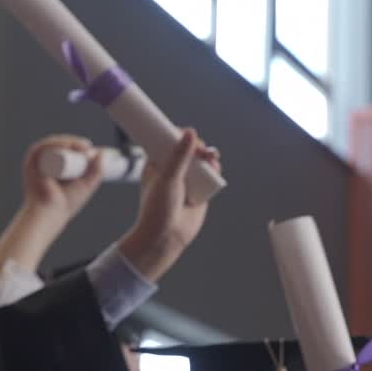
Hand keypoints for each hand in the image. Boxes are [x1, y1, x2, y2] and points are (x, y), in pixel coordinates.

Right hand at [20, 134, 103, 232]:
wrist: (50, 214)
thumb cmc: (66, 204)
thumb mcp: (86, 185)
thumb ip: (96, 172)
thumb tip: (101, 154)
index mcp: (55, 166)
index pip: (67, 150)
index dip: (78, 145)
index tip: (90, 147)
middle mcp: (44, 162)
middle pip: (60, 145)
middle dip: (74, 142)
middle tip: (87, 147)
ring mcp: (37, 162)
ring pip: (52, 145)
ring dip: (67, 141)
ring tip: (81, 147)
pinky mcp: (30, 164)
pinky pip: (39, 149)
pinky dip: (52, 144)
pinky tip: (65, 145)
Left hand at [118, 128, 221, 282]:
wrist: (166, 238)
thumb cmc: (158, 209)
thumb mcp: (167, 178)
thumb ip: (179, 155)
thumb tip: (190, 132)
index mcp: (156, 163)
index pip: (167, 140)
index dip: (178, 134)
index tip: (186, 132)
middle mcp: (172, 169)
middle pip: (188, 148)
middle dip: (198, 146)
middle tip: (201, 150)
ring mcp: (187, 180)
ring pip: (201, 160)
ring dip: (208, 156)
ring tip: (211, 157)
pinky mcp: (200, 190)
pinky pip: (210, 174)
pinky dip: (214, 169)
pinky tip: (215, 167)